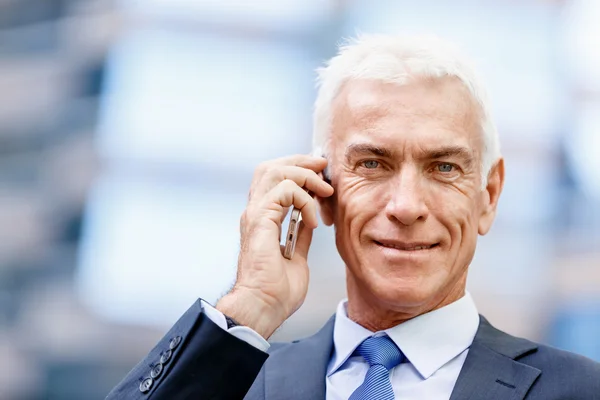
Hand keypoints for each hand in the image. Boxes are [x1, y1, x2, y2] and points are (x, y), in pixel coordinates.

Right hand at [216, 155, 333, 338]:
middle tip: (323, 166)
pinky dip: (304, 199)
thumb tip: (308, 221)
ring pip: (275, 171)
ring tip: (323, 190)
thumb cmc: (276, 292)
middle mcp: (255, 212)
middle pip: (272, 167)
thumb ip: (299, 235)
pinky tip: (312, 219)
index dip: (298, 170)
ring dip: (304, 175)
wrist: (264, 307)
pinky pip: (285, 191)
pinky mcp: (261, 220)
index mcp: (262, 219)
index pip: (274, 179)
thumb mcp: (297, 256)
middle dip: (301, 161)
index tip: (322, 174)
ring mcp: (256, 215)